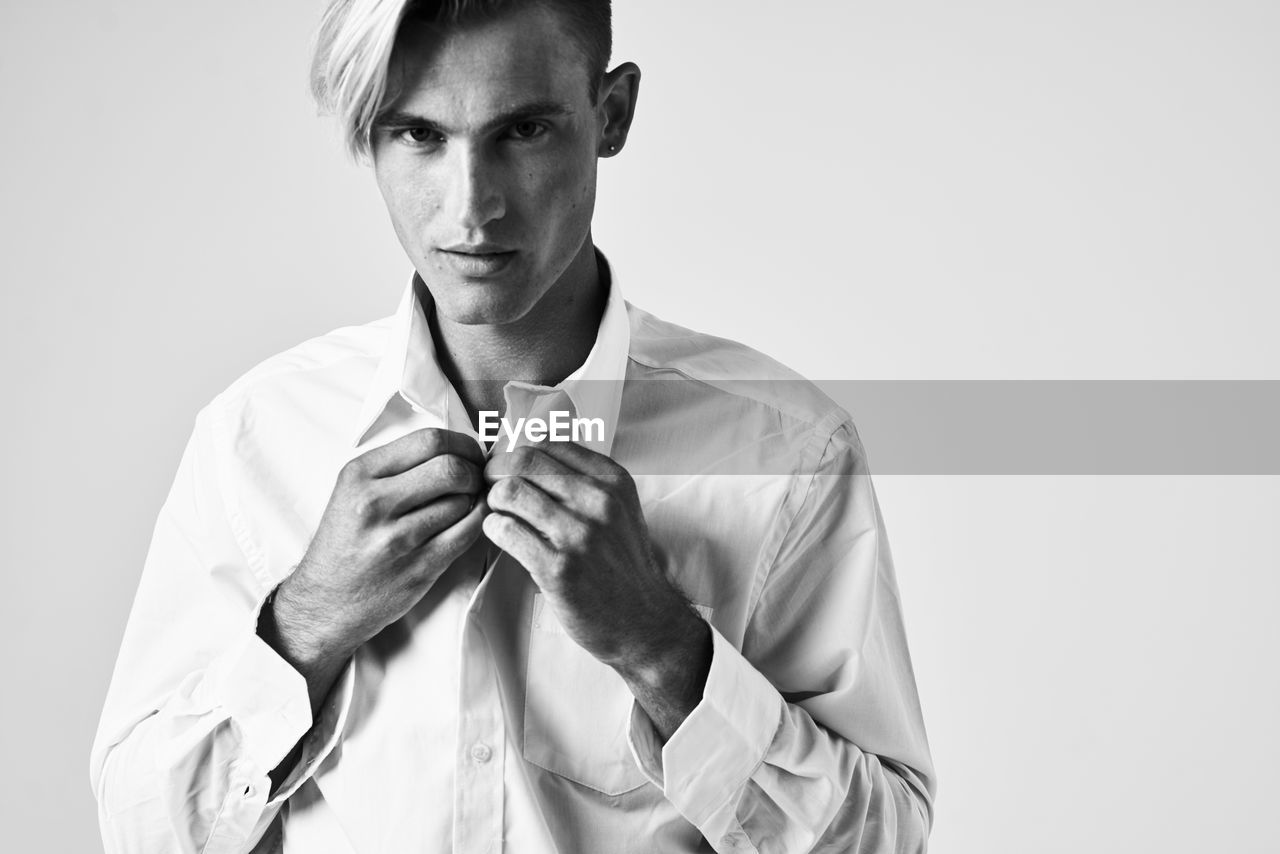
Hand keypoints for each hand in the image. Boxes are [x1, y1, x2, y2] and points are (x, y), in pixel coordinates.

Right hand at [275, 428, 487, 662]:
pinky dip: (478, 521)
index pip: (428, 441)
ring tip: (468, 502)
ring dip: (475, 498)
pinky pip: (467, 533)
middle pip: (450, 468)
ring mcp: (398, 538)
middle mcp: (375, 504)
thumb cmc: (346, 542)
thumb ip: (398, 466)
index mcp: (360, 475)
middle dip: (474, 471)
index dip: (462, 444)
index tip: (470, 453)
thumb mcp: (353, 490)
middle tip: (476, 478)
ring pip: (462, 501)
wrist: (326, 600)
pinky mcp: (419, 567)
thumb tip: (458, 449)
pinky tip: (471, 520)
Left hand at [482, 441, 710, 735]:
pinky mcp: (559, 568)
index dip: (517, 450)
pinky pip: (506, 530)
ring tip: (497, 513)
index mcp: (612, 481)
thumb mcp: (618, 509)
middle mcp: (599, 501)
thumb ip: (583, 479)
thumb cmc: (622, 564)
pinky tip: (501, 535)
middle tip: (489, 486)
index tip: (506, 466)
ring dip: (492, 501)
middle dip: (497, 470)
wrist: (644, 621)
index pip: (549, 443)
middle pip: (525, 461)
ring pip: (510, 492)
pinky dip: (494, 528)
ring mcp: (579, 534)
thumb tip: (532, 447)